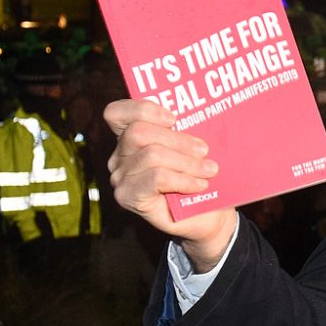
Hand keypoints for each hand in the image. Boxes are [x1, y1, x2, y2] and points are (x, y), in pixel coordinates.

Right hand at [104, 99, 236, 271]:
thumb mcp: (193, 149)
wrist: (206, 216)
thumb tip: (199, 114)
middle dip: (178, 139)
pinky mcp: (128, 197)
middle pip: (139, 132)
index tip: (174, 118)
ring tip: (209, 170)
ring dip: (187, 162)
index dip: (143, 109)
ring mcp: (120, 177)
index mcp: (130, 137)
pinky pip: (156, 178)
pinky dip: (183, 179)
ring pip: (152, 155)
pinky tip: (199, 185)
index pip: (116, 113)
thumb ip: (185, 131)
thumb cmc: (200, 176)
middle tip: (204, 150)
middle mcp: (119, 156)